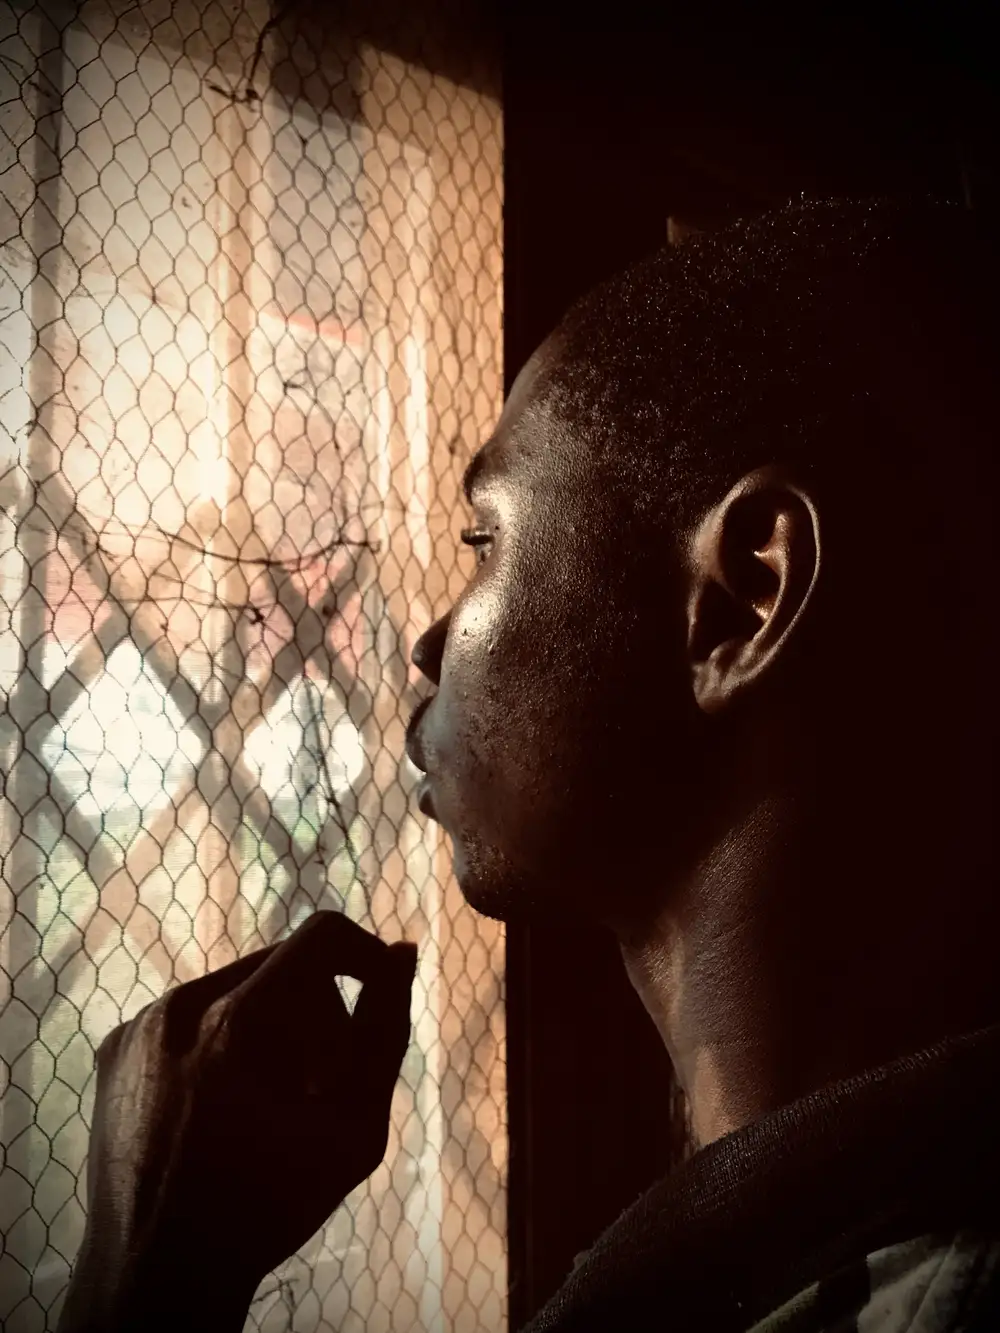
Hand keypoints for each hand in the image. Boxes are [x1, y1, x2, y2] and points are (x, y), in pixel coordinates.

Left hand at [59, 913, 416, 1331]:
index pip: (323, 936)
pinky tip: (220, 1104)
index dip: (366, 955)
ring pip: (232, 988)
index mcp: (242, 1018)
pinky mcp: (114, 1049)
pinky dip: (215, 1043)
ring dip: (266, 1024)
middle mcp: (182, 1004)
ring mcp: (140, 1025)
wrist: (157, 1275)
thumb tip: (401, 954)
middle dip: (317, 1007)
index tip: (379, 992)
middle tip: (325, 1079)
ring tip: (268, 1100)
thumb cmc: (270, 1203)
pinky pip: (186, 1018)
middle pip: (281, 966)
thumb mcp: (356, 1125)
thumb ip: (384, 1030)